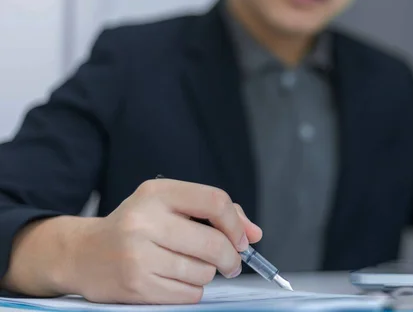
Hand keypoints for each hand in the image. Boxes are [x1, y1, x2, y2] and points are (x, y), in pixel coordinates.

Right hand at [63, 178, 261, 303]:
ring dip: (207, 274)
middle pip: (214, 243)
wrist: (84, 254)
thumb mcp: (170, 206)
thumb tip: (254, 233)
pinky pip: (188, 294)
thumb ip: (216, 213)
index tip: (242, 239)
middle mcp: (145, 220)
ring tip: (188, 267)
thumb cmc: (137, 227)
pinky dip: (191, 290)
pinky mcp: (136, 286)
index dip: (236, 223)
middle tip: (230, 263)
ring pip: (204, 272)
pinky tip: (174, 280)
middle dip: (231, 258)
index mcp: (157, 193)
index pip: (215, 201)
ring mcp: (138, 254)